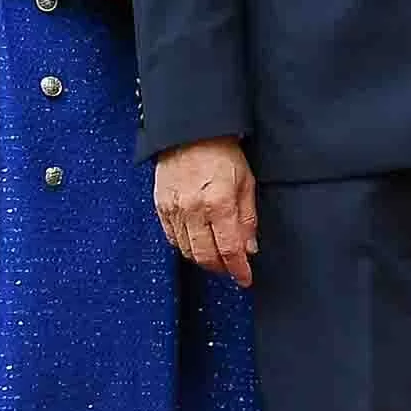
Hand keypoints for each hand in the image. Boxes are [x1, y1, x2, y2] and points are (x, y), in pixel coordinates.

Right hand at [154, 138, 257, 285]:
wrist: (190, 132)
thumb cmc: (222, 153)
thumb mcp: (246, 183)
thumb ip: (248, 218)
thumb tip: (250, 248)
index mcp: (219, 204)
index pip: (230, 250)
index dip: (239, 269)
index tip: (245, 278)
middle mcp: (193, 210)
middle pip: (205, 256)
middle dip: (220, 268)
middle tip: (231, 269)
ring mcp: (173, 209)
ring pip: (187, 250)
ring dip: (203, 259)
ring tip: (215, 257)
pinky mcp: (160, 206)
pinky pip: (171, 238)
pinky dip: (184, 246)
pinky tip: (195, 243)